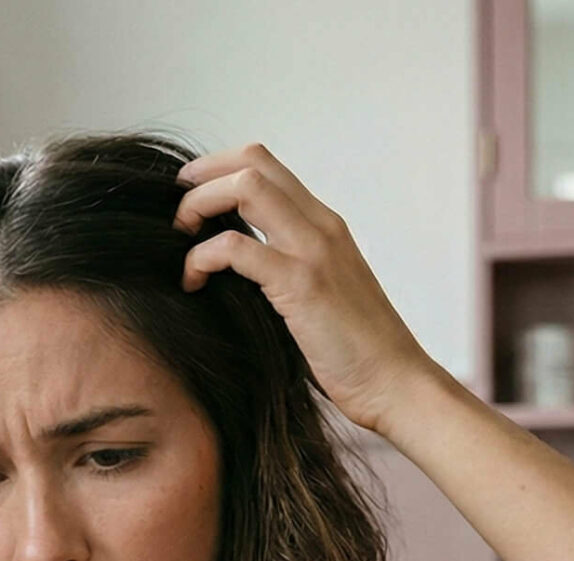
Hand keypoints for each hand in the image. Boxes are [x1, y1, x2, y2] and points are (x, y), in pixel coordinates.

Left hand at [174, 144, 443, 433]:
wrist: (396, 384)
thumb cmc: (358, 352)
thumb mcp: (323, 293)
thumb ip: (290, 267)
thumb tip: (238, 265)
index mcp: (326, 226)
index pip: (267, 166)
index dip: (220, 169)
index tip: (192, 197)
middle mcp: (321, 227)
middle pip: (253, 161)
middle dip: (202, 176)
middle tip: (177, 210)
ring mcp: (314, 251)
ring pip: (244, 188)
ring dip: (199, 204)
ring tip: (180, 237)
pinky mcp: (302, 284)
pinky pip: (235, 247)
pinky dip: (201, 257)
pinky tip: (193, 281)